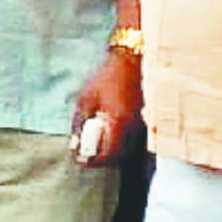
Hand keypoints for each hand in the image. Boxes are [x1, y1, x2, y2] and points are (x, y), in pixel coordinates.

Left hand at [69, 48, 140, 167]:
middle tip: (88, 155)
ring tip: (98, 144)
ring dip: (113, 152)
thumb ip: (79, 122)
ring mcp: (143, 124)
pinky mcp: (147, 119)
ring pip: (129, 149)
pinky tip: (111, 133)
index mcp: (117, 122)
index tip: (82, 161)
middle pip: (120, 156)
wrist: (132, 59)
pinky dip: (123, 142)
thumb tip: (73, 143)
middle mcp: (133, 127)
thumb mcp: (86, 97)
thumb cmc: (107, 76)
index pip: (108, 155)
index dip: (95, 162)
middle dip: (103, 160)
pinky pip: (135, 139)